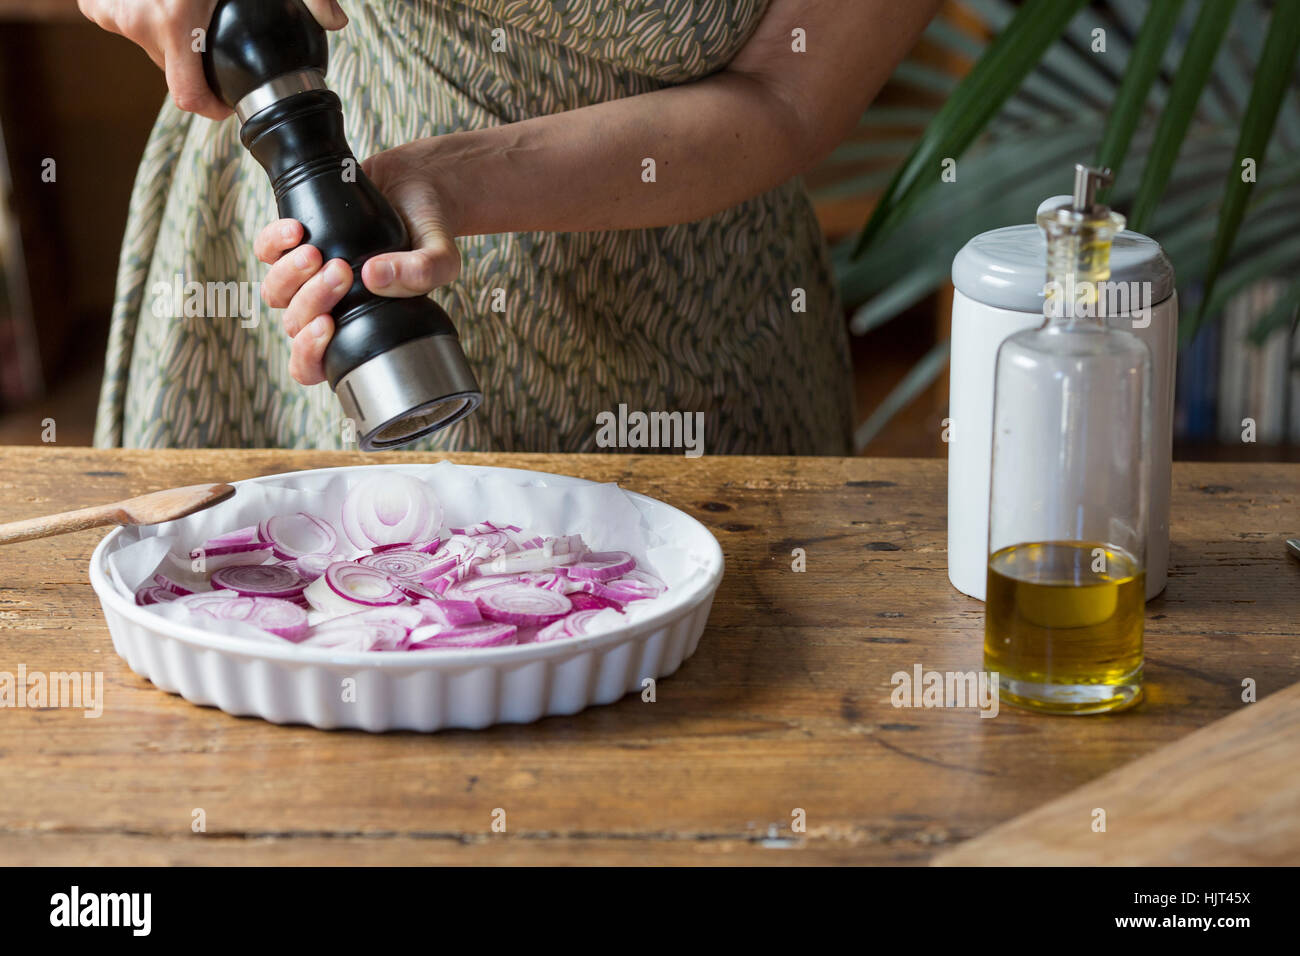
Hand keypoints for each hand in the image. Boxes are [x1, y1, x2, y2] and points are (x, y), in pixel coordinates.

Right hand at [77, 0, 348, 119]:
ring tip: (191, 11)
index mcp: (173, 22)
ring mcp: (113, 10)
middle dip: (198, 64)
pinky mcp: (98, 2)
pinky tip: (163, 1)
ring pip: (150, 47)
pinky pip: (122, 22)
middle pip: (174, 71)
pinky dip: (142, 17)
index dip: (213, 107)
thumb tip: (339, 23)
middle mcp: (137, 21)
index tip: (231, 101)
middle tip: (216, 36)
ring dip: (172, 40)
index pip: (189, 97)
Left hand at [256, 144, 463, 385]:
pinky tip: (298, 229)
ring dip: (290, 276)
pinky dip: (274, 242)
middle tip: (343, 270)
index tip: (328, 326)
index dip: (309, 356)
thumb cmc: (429, 229)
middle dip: (313, 300)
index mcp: (359, 325)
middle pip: (294, 324)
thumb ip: (422, 272)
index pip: (315, 366)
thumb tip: (373, 277)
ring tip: (318, 252)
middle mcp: (329, 306)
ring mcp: (307, 276)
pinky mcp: (295, 240)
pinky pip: (265, 250)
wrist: (417, 185)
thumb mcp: (442, 255)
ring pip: (274, 292)